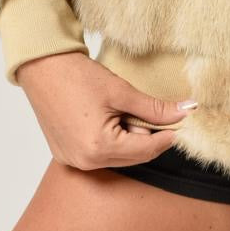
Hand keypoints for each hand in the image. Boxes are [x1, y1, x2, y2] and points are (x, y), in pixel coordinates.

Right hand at [14, 50, 197, 171]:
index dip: (166, 136)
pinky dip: (109, 139)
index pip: (146, 150)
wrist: (43, 68)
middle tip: (143, 109)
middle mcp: (84, 162)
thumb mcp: (122, 91)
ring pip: (116, 156)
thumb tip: (186, 112)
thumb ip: (155, 108)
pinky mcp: (65, 155)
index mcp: (99, 148)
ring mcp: (72, 161)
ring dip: (127, 137)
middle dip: (144, 136)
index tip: (180, 123)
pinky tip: (103, 117)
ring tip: (117, 110)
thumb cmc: (78, 76)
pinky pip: (98, 154)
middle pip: (132, 157)